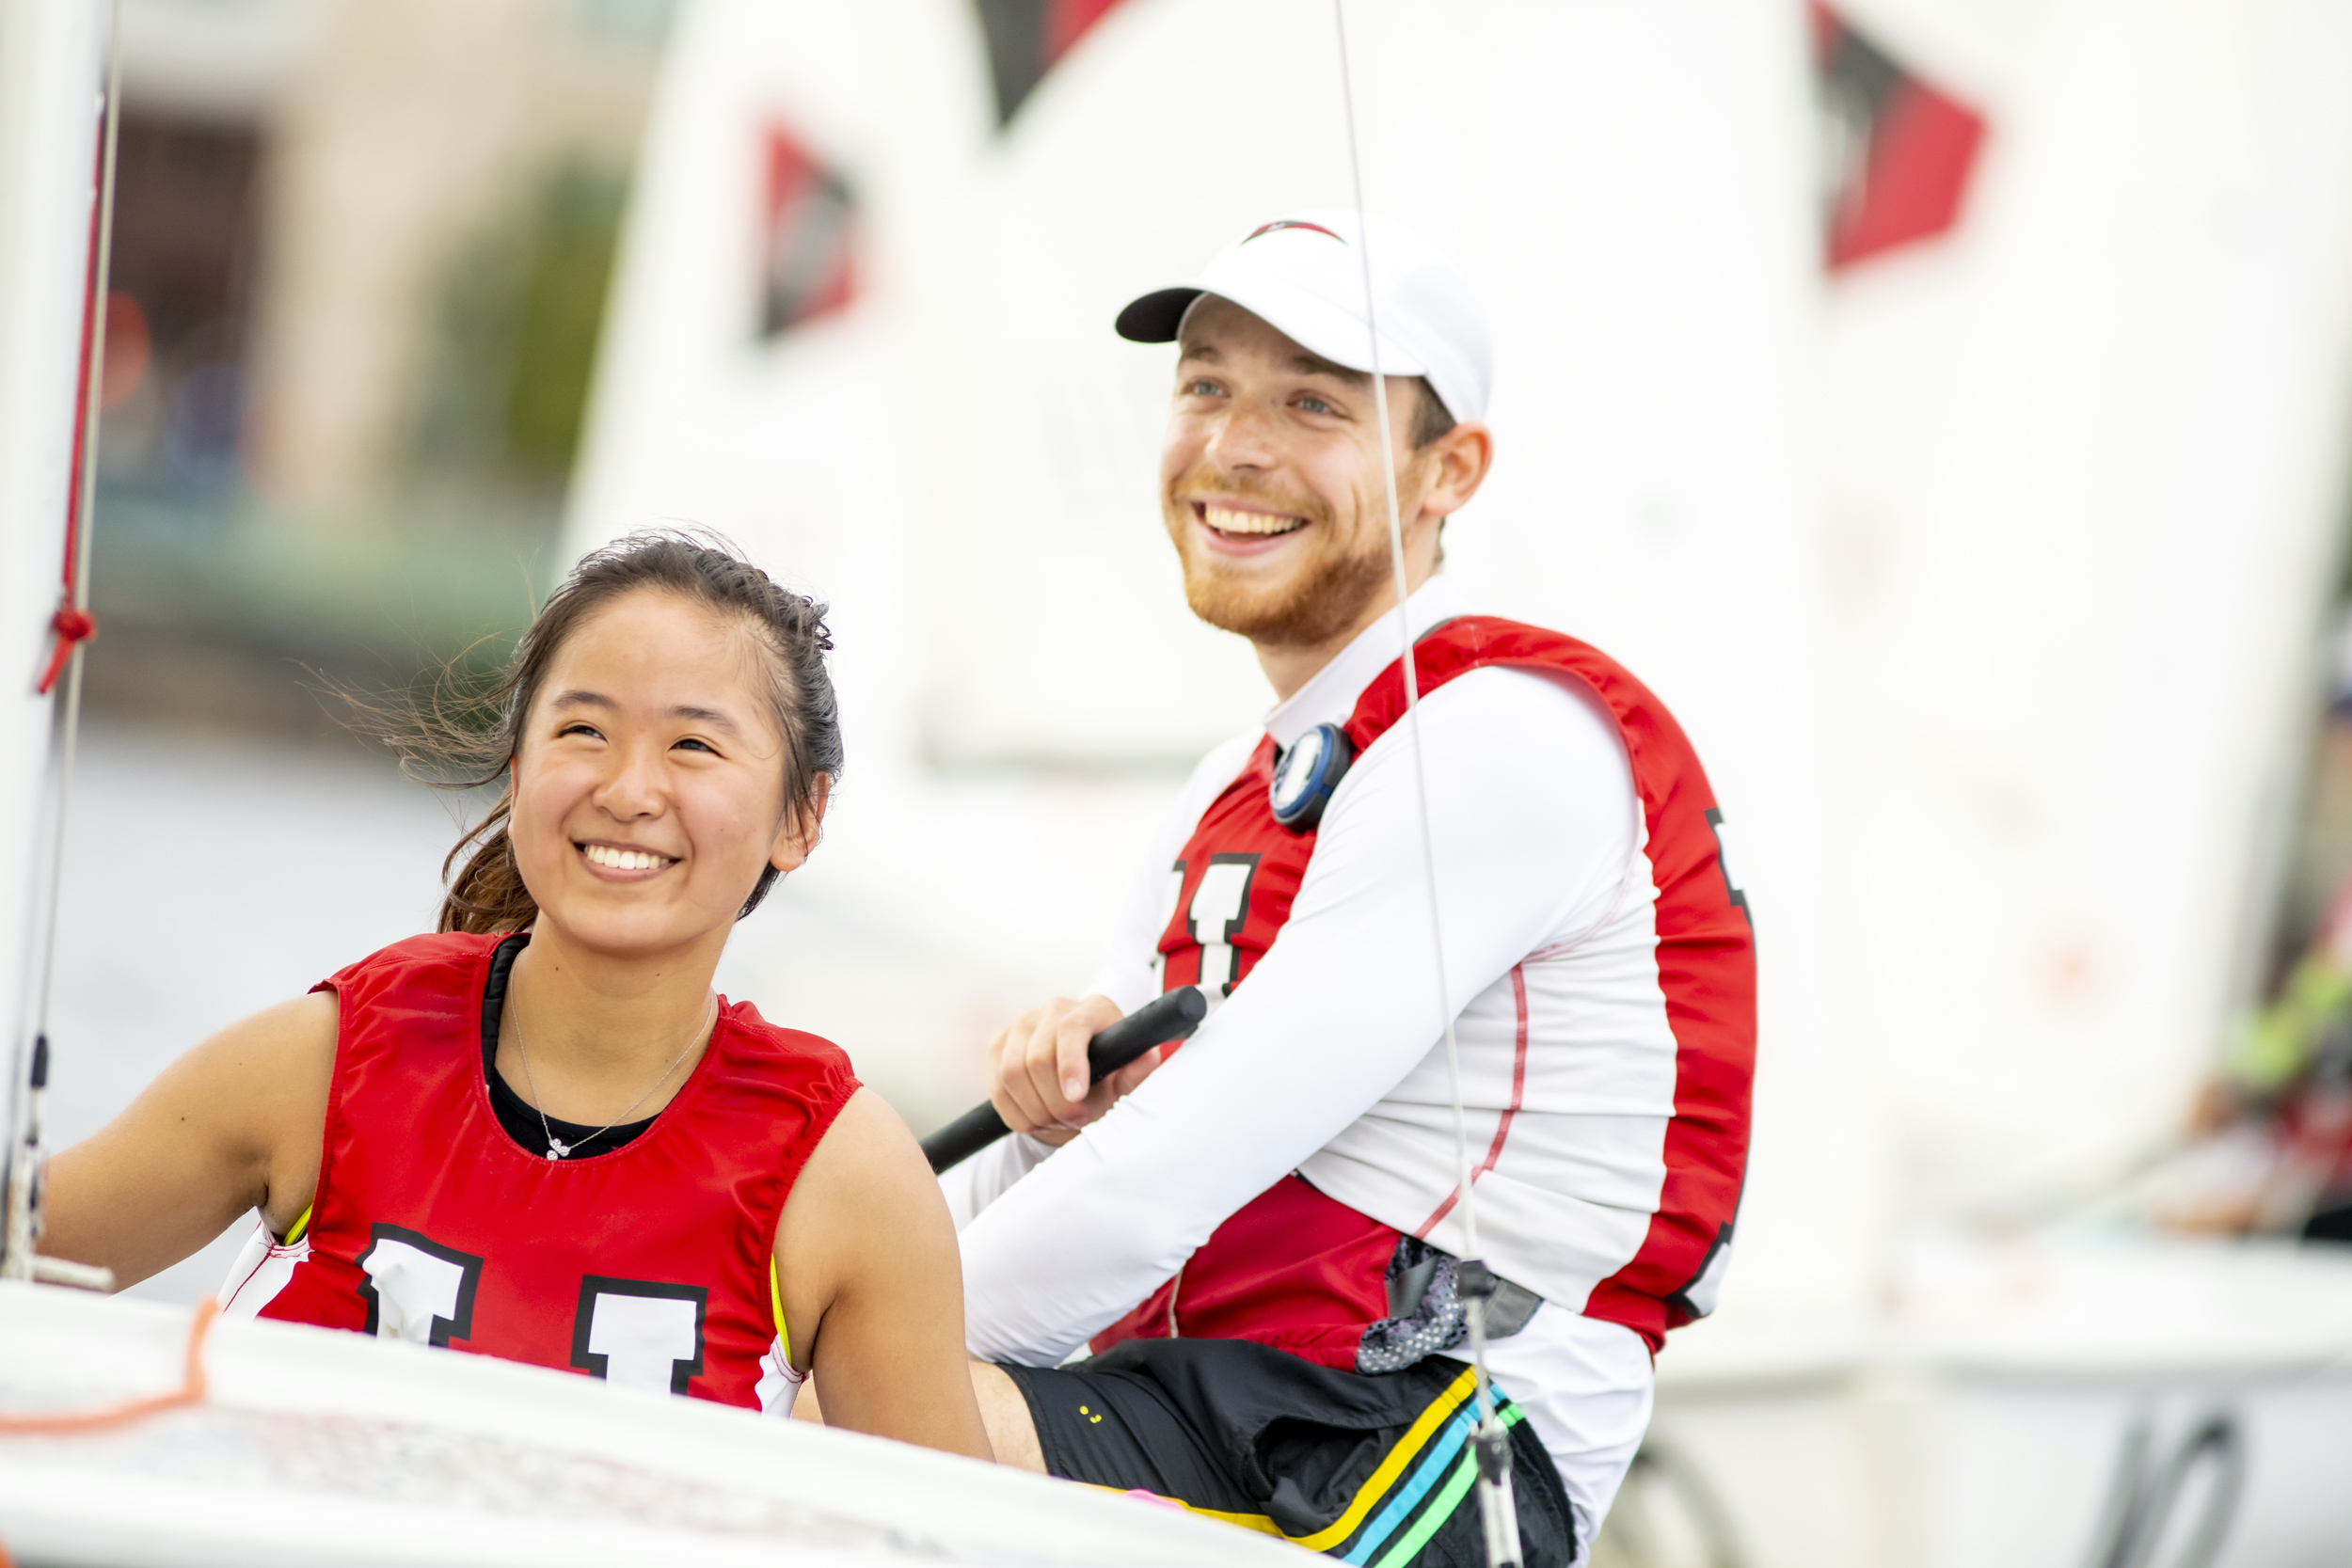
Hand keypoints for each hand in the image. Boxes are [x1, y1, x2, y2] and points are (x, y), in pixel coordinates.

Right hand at [985, 995, 1165, 1146]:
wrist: (1079, 1086)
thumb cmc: (1108, 1081)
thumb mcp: (1126, 1082)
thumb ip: (1136, 1072)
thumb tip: (1149, 1057)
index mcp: (1094, 1008)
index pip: (1072, 1027)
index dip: (1070, 1064)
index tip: (1076, 1097)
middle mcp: (1056, 1008)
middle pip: (1038, 1057)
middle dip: (1055, 1102)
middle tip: (1075, 1121)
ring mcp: (1023, 1023)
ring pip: (1011, 1073)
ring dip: (1035, 1110)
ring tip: (1057, 1122)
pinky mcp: (1000, 1044)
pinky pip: (996, 1086)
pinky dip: (1016, 1114)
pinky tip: (1037, 1121)